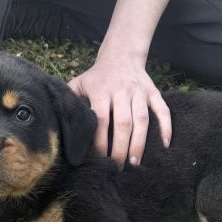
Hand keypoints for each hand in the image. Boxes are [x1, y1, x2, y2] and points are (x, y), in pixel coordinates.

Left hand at [68, 53, 171, 167]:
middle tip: (117, 167)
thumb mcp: (79, 83)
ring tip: (135, 163)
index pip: (101, 119)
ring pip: (142, 120)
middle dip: (120, 148)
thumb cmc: (97, 77)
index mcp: (102, 90)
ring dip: (139, 143)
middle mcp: (122, 91)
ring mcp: (139, 92)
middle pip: (123, 123)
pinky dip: (166, 127)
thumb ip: (69, 101)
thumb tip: (55, 123)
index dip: (101, 141)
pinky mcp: (153, 92)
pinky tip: (166, 145)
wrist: (121, 54)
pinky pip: (162, 110)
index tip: (99, 159)